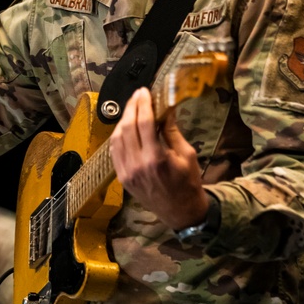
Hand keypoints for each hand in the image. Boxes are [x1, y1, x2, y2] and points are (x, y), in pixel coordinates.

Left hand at [108, 87, 208, 229]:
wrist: (180, 212)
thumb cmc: (188, 182)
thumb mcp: (187, 154)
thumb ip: (172, 131)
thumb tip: (165, 108)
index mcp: (156, 158)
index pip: (144, 123)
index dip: (143, 103)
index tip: (145, 91)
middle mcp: (137, 164)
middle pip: (128, 127)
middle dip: (132, 107)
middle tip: (138, 94)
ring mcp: (127, 172)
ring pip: (117, 137)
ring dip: (123, 119)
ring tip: (132, 107)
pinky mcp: (122, 177)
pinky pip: (114, 151)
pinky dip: (118, 135)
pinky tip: (125, 126)